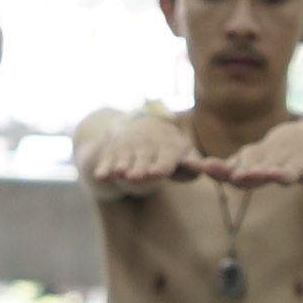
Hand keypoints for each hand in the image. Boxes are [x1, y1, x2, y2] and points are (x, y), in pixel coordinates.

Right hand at [86, 112, 202, 187]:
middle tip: (137, 177)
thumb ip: (193, 165)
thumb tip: (202, 167)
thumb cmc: (168, 150)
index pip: (165, 157)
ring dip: (121, 165)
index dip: (162, 165)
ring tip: (119, 172)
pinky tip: (100, 176)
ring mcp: (128, 146)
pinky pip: (106, 160)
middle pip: (143, 158)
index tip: (158, 173)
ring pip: (124, 159)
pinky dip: (103, 167)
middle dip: (140, 168)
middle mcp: (147, 144)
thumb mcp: (183, 153)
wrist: (139, 124)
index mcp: (169, 146)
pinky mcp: (112, 151)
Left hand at [204, 117, 302, 188]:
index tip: (206, 166)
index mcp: (258, 160)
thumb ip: (233, 166)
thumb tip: (201, 166)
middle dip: (251, 172)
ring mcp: (297, 162)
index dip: (222, 169)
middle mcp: (275, 160)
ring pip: (288, 170)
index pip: (237, 166)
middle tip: (238, 176)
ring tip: (273, 175)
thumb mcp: (255, 159)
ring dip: (280, 173)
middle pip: (263, 167)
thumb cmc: (276, 154)